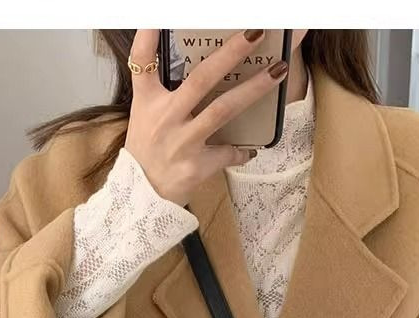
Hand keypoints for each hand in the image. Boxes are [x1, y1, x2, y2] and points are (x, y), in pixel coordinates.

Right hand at [124, 29, 288, 206]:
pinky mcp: (196, 166)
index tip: (157, 18)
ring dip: (253, 89)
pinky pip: (228, 153)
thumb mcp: (143, 116)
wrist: (141, 197)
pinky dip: (242, 151)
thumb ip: (155, 86)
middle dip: (231, 53)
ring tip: (277, 71)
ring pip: (223, 110)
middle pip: (201, 79)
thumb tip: (174, 55)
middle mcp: (165, 118)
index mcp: (149, 102)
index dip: (149, 38)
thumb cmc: (146, 153)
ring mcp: (183, 142)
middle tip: (256, 32)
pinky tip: (251, 150)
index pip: (143, 63)